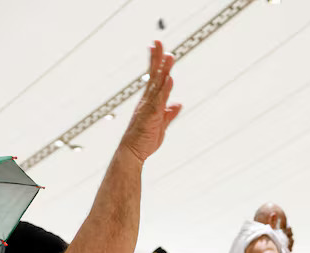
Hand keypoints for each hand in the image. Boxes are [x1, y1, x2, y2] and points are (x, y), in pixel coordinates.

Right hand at [120, 41, 181, 162]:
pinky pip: (158, 101)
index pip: (154, 78)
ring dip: (163, 70)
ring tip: (169, 56)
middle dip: (157, 59)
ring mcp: (147, 107)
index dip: (156, 63)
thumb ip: (169, 114)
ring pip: (157, 85)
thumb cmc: (144, 140)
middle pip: (154, 76)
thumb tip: (177, 104)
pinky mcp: (150, 116)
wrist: (133, 153)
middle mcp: (147, 101)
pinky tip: (169, 79)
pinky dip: (164, 90)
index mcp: (150, 102)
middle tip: (158, 41)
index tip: (156, 47)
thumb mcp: (161, 125)